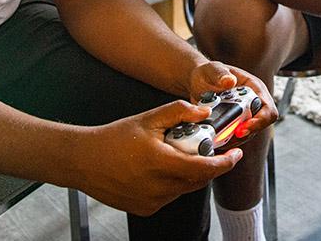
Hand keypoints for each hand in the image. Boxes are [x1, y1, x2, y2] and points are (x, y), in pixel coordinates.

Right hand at [76, 101, 241, 215]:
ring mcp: (152, 201)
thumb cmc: (114, 138)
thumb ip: (179, 112)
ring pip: (184, 188)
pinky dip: (173, 183)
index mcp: (162, 163)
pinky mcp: (145, 208)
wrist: (83, 161)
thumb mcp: (148, 118)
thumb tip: (205, 112)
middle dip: (209, 166)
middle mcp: (159, 187)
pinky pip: (170, 196)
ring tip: (181, 155)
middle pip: (198, 180)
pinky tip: (162, 169)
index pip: (205, 168)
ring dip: (190, 174)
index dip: (225, 163)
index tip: (236, 154)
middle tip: (211, 150)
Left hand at [187, 62, 277, 136]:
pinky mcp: (236, 124)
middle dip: (245, 133)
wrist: (199, 82)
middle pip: (260, 126)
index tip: (243, 128)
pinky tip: (215, 139)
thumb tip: (230, 81)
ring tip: (218, 138)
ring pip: (248, 134)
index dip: (260, 121)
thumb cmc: (209, 73)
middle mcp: (253, 103)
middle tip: (227, 136)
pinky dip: (227, 141)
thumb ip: (220, 74)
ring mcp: (245, 115)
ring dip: (234, 139)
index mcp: (255, 88)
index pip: (268, 109)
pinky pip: (236, 138)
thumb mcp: (212, 70)